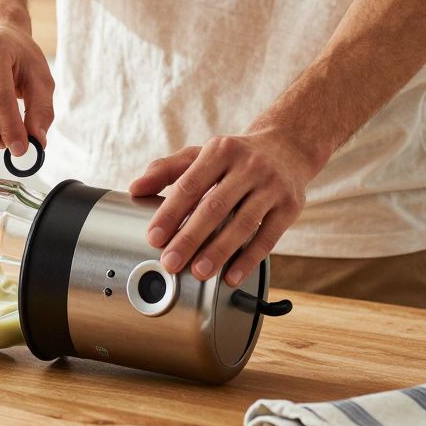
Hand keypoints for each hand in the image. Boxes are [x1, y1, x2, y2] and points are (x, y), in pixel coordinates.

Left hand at [128, 131, 322, 286]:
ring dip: (219, 252)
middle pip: (214, 207)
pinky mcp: (290, 206)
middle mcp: (248, 166)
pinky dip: (248, 260)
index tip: (154, 238)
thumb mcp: (201, 154)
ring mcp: (271, 186)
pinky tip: (230, 276)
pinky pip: (268, 238)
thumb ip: (166, 169)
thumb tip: (135, 188)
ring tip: (199, 272)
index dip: (170, 213)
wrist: (287, 148)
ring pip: (242, 224)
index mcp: (220, 151)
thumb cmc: (235, 157)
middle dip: (190, 238)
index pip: (189, 185)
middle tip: (170, 262)